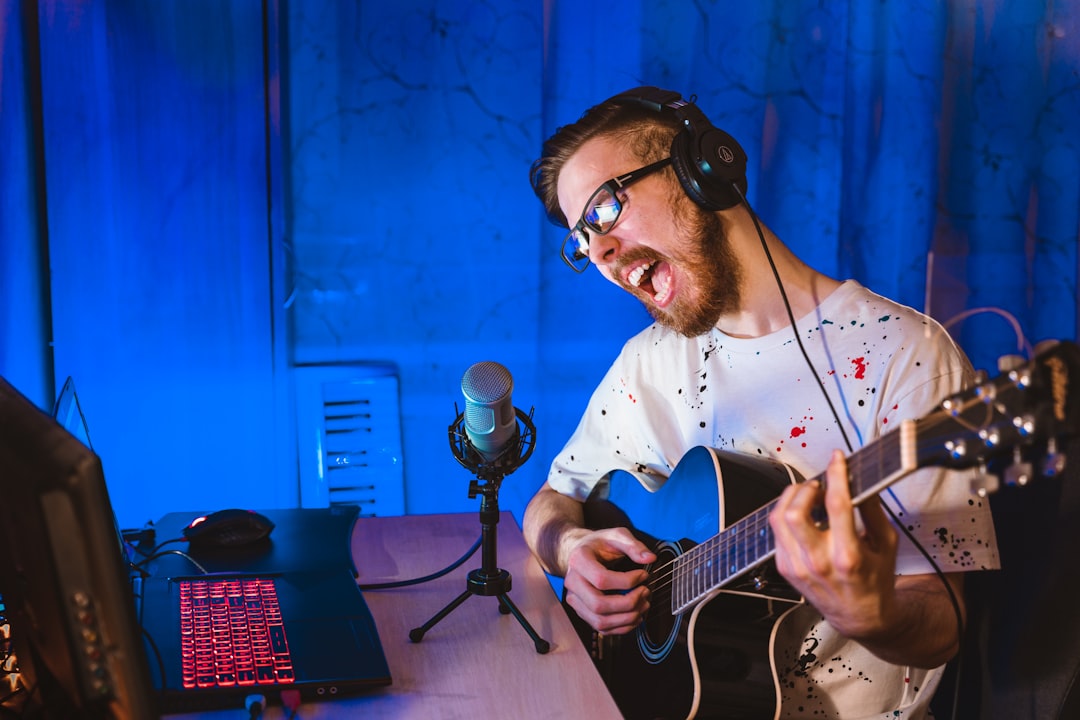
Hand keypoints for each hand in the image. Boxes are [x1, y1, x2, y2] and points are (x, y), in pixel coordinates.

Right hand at [561, 527, 655, 634]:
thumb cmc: (599, 544)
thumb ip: (633, 545)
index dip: (627, 581)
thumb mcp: (616, 536)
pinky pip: (601, 628)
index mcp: (579, 561)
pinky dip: (622, 627)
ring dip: (627, 618)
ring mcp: (575, 600)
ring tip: (643, 605)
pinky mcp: (582, 612)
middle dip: (628, 603)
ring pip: (600, 621)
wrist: (580, 552)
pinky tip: (635, 616)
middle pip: (599, 605)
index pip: (601, 579)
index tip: (643, 575)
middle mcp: (572, 582)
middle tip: (645, 592)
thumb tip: (650, 558)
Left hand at [768, 450, 900, 640]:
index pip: (836, 504)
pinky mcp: (785, 569)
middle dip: (806, 488)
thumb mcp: (887, 544)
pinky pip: (776, 533)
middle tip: (819, 484)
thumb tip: (862, 480)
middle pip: (795, 511)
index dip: (836, 474)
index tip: (837, 460)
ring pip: (778, 519)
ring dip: (791, 498)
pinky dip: (786, 516)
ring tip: (807, 495)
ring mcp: (797, 567)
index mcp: (848, 556)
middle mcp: (818, 562)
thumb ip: (873, 510)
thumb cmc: (875, 582)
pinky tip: (802, 514)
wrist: (861, 617)